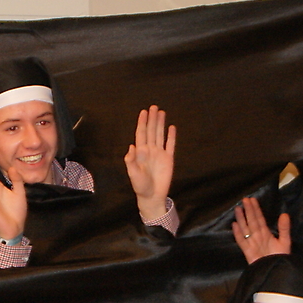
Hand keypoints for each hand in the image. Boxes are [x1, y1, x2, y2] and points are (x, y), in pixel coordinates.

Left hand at [124, 105, 175, 221]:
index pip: (141, 134)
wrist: (152, 196)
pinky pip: (170, 145)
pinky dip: (171, 136)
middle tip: (153, 107)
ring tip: (161, 112)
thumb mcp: (133, 174)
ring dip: (160, 124)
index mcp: (140, 152)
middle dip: (152, 119)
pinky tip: (171, 127)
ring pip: (160, 135)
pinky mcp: (168, 159)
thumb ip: (131, 161)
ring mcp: (159, 154)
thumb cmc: (140, 186)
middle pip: (151, 131)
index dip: (142, 123)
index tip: (143, 112)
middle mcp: (150, 150)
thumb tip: (131, 146)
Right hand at [230, 196, 289, 263]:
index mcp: (266, 233)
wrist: (275, 272)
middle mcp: (257, 236)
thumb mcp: (285, 242)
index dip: (256, 209)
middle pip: (251, 221)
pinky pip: (241, 241)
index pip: (260, 219)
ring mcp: (252, 243)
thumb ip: (284, 229)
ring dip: (241, 219)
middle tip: (245, 199)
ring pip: (245, 228)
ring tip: (238, 209)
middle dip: (248, 210)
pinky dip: (238, 233)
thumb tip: (284, 214)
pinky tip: (234, 225)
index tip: (252, 200)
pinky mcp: (248, 251)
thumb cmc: (280, 258)